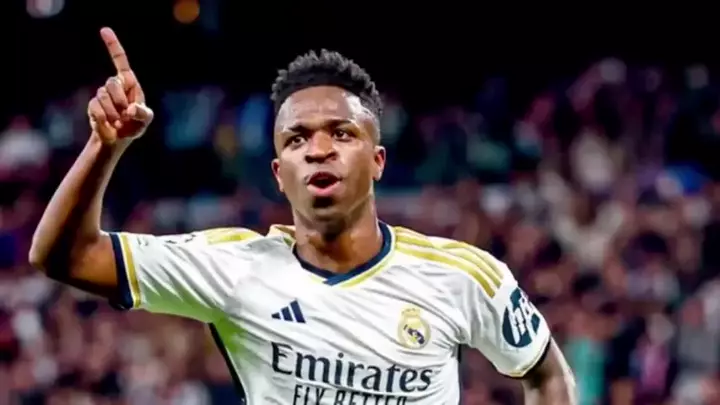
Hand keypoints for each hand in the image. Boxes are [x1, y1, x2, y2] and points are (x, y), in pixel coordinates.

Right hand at [88, 27, 153, 144]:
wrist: (118, 139)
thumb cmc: (135, 126)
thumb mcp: (145, 120)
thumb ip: (143, 114)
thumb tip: (131, 109)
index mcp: (130, 84)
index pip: (120, 61)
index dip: (112, 45)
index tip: (104, 30)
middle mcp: (115, 86)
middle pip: (112, 82)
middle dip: (120, 100)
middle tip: (126, 115)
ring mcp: (102, 95)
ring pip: (102, 95)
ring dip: (113, 113)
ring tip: (118, 122)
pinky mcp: (93, 105)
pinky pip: (96, 107)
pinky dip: (104, 119)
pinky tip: (108, 125)